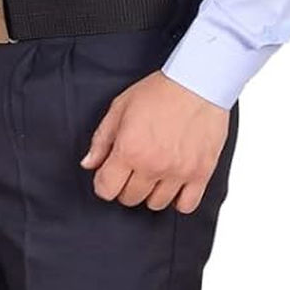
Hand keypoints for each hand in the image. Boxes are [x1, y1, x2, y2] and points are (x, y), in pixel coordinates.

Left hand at [79, 69, 229, 213]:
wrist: (196, 83)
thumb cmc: (159, 91)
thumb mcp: (120, 107)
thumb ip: (101, 139)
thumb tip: (89, 163)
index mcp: (129, 149)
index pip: (106, 189)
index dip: (104, 182)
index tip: (109, 173)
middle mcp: (153, 165)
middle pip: (130, 199)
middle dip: (125, 185)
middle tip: (132, 167)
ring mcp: (178, 173)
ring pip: (156, 205)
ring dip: (151, 191)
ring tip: (154, 172)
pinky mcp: (201, 174)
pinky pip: (186, 206)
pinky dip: (178, 199)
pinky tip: (174, 183)